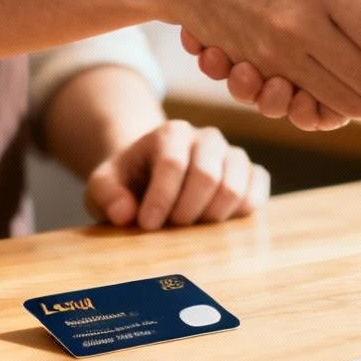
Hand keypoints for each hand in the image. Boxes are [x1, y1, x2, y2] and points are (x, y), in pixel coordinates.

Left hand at [82, 121, 269, 229]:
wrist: (152, 177)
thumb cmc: (129, 183)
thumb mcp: (103, 185)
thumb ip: (106, 195)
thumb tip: (124, 213)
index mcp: (170, 133)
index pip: (173, 164)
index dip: (160, 198)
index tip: (147, 224)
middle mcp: (206, 138)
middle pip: (207, 175)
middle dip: (186, 210)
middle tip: (171, 227)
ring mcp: (232, 154)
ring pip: (234, 186)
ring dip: (210, 217)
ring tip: (190, 226)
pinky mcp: (251, 173)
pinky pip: (257, 190)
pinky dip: (239, 212)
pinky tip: (216, 222)